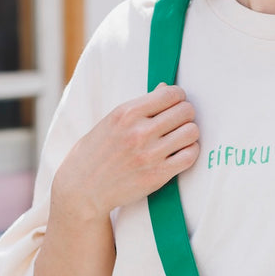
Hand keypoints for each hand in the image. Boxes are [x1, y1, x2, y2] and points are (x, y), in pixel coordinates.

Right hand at [52, 84, 199, 221]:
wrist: (83, 187)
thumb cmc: (98, 151)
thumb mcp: (112, 121)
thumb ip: (141, 106)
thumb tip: (166, 88)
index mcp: (127, 113)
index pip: (171, 94)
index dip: (178, 97)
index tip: (175, 104)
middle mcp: (139, 132)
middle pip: (185, 111)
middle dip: (186, 114)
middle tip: (179, 120)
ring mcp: (149, 154)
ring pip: (191, 132)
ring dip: (189, 132)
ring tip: (181, 136)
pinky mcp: (157, 175)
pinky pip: (189, 156)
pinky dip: (190, 151)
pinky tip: (181, 152)